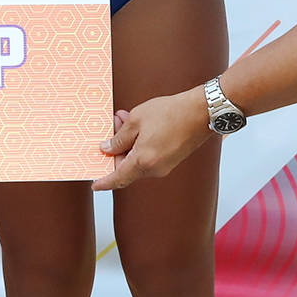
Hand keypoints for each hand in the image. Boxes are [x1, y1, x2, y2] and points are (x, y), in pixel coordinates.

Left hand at [92, 88, 212, 190]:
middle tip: (113, 125)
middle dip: (117, 148)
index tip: (95, 185)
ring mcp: (164, 166)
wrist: (201, 112)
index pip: (118, 178)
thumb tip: (108, 148)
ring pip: (137, 160)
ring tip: (126, 119)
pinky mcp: (171, 160)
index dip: (105, 182)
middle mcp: (155, 169)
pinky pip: (149, 157)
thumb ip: (119, 138)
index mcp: (143, 161)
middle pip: (126, 166)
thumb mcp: (136, 120)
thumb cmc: (171, 113)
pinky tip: (140, 126)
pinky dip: (140, 145)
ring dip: (129, 143)